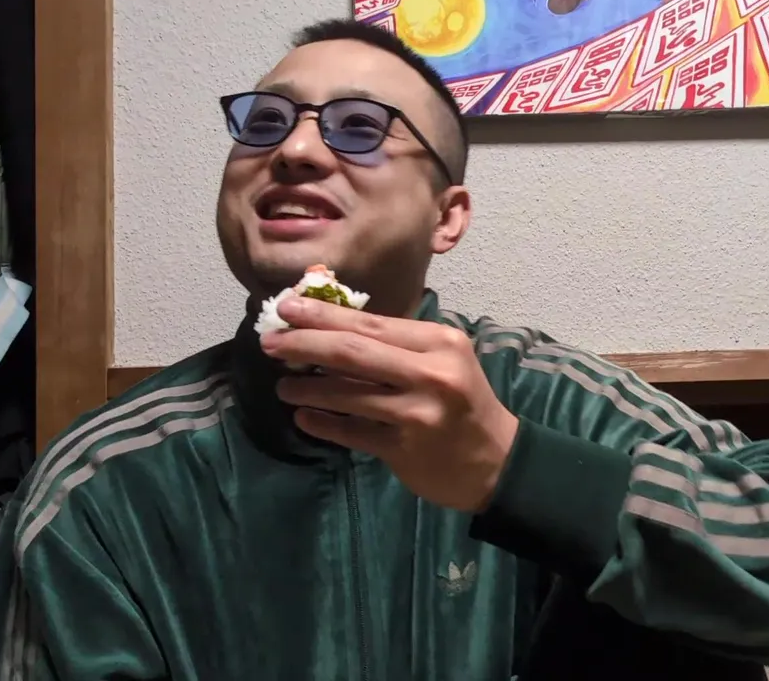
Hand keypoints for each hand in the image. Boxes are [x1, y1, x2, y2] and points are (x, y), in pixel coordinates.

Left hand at [260, 297, 519, 511]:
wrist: (498, 461)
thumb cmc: (464, 402)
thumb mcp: (443, 361)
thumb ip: (397, 345)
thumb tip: (329, 328)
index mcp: (441, 342)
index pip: (371, 324)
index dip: (323, 316)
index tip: (287, 307)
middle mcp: (432, 374)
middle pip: (353, 353)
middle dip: (304, 344)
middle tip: (270, 342)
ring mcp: (418, 413)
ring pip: (347, 394)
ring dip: (307, 388)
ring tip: (283, 386)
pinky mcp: (405, 449)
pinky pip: (352, 432)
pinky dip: (323, 424)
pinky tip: (304, 417)